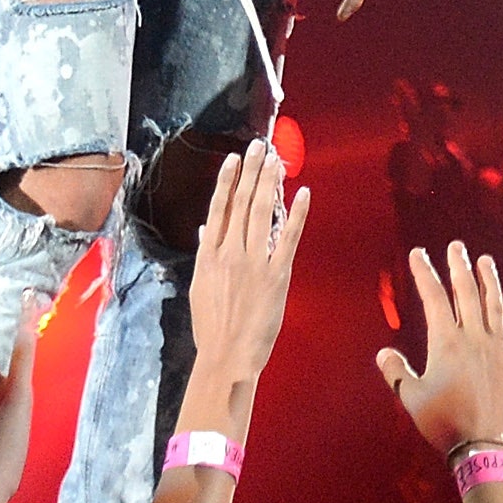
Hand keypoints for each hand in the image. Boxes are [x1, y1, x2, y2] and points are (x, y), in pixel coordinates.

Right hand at [178, 143, 309, 442]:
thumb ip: (206, 254)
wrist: (227, 356)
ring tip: (276, 160)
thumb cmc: (212, 326)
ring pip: (262, 212)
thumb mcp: (200, 287)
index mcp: (209, 255)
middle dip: (252, 171)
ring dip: (270, 183)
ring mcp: (254, 262)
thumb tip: (207, 228)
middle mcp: (230, 252)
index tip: (235, 158)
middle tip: (260, 146)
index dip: (228, 180)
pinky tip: (303, 192)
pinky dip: (296, 213)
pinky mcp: (276, 274)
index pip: (219, 208)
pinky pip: (288, 237)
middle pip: (242, 202)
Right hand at [374, 242, 502, 455]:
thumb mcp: (412, 398)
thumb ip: (397, 372)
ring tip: (484, 260)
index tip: (419, 254)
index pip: (435, 297)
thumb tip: (383, 353)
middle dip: (459, 266)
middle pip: (467, 291)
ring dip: (489, 279)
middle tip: (455, 246)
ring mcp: (497, 347)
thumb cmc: (444, 423)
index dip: (425, 273)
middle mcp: (475, 338)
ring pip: (494, 303)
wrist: (483, 445)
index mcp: (447, 343)